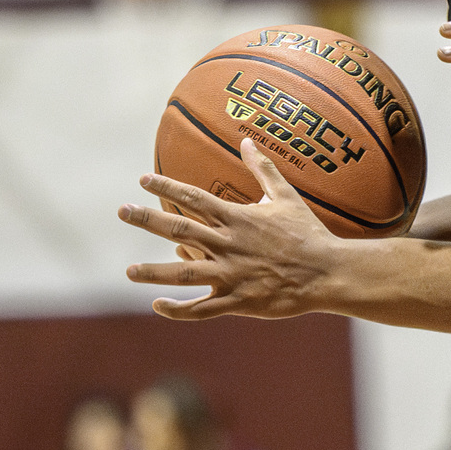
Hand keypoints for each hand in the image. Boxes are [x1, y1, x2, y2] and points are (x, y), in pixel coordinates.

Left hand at [119, 139, 340, 319]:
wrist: (327, 273)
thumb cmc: (308, 233)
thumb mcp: (286, 197)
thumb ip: (263, 169)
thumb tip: (247, 141)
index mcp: (237, 218)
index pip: (194, 198)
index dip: (166, 187)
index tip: (142, 180)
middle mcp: (228, 244)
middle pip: (179, 229)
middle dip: (147, 220)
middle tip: (122, 211)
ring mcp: (231, 274)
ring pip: (183, 273)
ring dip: (153, 272)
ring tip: (128, 271)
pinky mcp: (238, 300)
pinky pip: (201, 308)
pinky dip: (178, 309)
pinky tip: (158, 305)